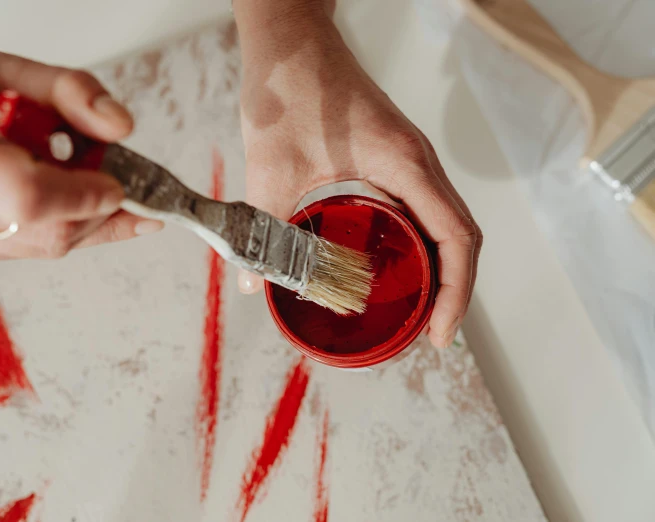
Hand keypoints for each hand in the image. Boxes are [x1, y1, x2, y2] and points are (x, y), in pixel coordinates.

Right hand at [0, 9, 162, 262]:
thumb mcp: (16, 68)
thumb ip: (75, 93)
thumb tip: (122, 128)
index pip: (26, 195)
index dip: (82, 198)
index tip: (117, 184)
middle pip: (44, 231)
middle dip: (96, 210)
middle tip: (113, 176)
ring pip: (44, 246)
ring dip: (81, 217)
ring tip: (74, 176)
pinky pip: (29, 249)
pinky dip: (57, 225)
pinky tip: (51, 194)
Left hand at [234, 3, 481, 347]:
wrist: (291, 40)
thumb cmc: (290, 88)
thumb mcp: (271, 166)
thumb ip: (261, 228)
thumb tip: (251, 284)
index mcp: (401, 162)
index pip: (454, 237)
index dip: (457, 291)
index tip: (441, 332)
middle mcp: (417, 161)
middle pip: (461, 236)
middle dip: (454, 290)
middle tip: (430, 334)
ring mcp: (410, 158)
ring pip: (448, 222)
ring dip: (443, 269)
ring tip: (420, 312)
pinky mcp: (395, 156)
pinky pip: (426, 207)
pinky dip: (423, 244)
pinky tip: (397, 267)